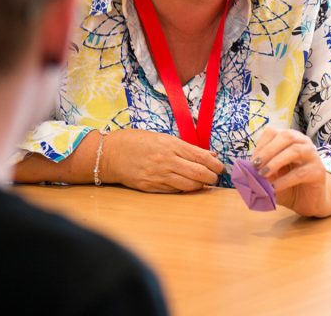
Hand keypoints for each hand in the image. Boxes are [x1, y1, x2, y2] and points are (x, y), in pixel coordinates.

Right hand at [100, 129, 225, 192]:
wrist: (110, 153)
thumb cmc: (137, 142)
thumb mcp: (163, 138)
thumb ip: (186, 147)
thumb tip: (209, 155)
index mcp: (171, 145)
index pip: (202, 157)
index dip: (216, 165)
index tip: (221, 168)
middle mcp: (166, 161)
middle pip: (199, 173)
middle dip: (212, 177)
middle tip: (215, 178)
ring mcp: (158, 176)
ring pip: (189, 185)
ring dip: (200, 186)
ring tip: (204, 183)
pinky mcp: (151, 187)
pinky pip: (174, 191)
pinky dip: (184, 190)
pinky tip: (188, 186)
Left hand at [251, 128, 330, 216]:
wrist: (309, 201)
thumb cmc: (288, 185)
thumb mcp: (272, 176)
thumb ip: (261, 171)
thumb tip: (245, 170)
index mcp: (291, 139)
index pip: (275, 132)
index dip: (261, 145)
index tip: (252, 161)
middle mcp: (303, 143)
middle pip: (287, 136)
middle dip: (268, 150)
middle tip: (255, 165)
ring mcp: (313, 156)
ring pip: (295, 150)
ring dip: (276, 162)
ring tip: (263, 175)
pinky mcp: (318, 172)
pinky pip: (300, 173)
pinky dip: (284, 180)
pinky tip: (274, 188)